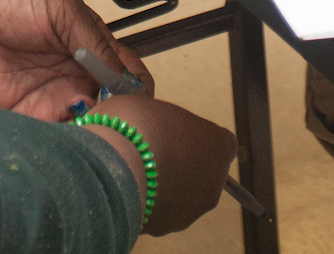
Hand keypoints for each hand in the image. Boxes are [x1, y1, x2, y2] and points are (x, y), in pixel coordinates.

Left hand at [0, 0, 151, 120]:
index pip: (126, 72)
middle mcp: (75, 73)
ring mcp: (51, 95)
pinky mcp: (24, 114)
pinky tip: (68, 132)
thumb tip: (123, 81)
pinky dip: (66, 139)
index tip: (136, 99)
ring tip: (88, 123)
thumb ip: (96, 43)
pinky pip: (53, 135)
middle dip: (117, 115)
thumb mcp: (63, 8)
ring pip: (86, 124)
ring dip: (94, 129)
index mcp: (89, 44)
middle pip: (110, 105)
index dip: (136, 88)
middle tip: (109, 115)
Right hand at [77, 94, 237, 234]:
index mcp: (220, 144)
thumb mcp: (148, 105)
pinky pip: (157, 212)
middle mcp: (214, 182)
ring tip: (131, 170)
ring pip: (179, 196)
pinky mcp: (167, 228)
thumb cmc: (134, 124)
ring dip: (162, 187)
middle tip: (149, 151)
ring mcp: (192, 210)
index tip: (171, 132)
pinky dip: (145, 203)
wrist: (113, 164)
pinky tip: (124, 189)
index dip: (193, 136)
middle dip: (179, 165)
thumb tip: (146, 120)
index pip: (217, 141)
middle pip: (200, 172)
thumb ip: (159, 117)